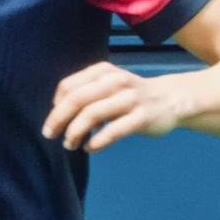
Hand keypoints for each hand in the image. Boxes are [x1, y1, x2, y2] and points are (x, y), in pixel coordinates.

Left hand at [43, 61, 186, 151]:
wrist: (169, 99)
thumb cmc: (130, 95)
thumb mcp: (108, 85)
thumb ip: (85, 92)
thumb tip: (57, 111)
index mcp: (103, 71)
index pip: (69, 86)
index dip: (56, 106)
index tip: (53, 120)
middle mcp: (115, 81)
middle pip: (77, 99)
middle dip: (58, 119)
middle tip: (50, 134)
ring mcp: (129, 99)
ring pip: (92, 114)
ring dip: (75, 132)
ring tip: (69, 144)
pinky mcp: (141, 117)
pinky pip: (113, 131)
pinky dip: (96, 142)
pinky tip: (90, 148)